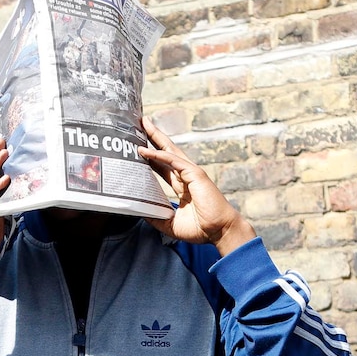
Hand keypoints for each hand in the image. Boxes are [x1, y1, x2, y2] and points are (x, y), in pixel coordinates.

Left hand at [138, 118, 255, 255]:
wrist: (219, 231)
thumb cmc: (201, 229)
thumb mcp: (170, 224)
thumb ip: (156, 217)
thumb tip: (139, 211)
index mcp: (182, 186)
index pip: (162, 167)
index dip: (150, 156)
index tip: (137, 148)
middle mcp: (186, 176)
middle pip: (165, 152)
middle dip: (154, 137)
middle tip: (141, 123)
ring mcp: (191, 173)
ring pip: (169, 151)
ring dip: (156, 137)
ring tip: (144, 124)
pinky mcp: (195, 174)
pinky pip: (174, 161)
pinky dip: (160, 155)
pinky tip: (146, 150)